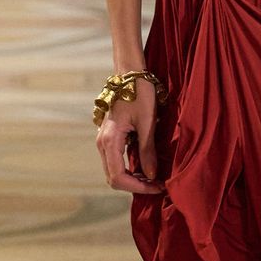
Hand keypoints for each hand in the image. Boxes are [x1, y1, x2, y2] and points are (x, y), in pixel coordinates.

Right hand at [95, 80, 163, 195]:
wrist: (129, 74)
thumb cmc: (140, 94)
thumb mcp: (148, 123)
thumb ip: (148, 151)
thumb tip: (151, 176)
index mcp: (110, 140)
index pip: (118, 177)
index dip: (138, 187)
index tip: (158, 186)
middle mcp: (102, 143)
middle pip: (113, 178)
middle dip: (135, 185)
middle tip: (158, 184)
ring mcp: (103, 141)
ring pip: (114, 171)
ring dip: (133, 178)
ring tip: (154, 178)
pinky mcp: (109, 138)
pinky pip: (116, 161)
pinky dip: (129, 169)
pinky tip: (146, 166)